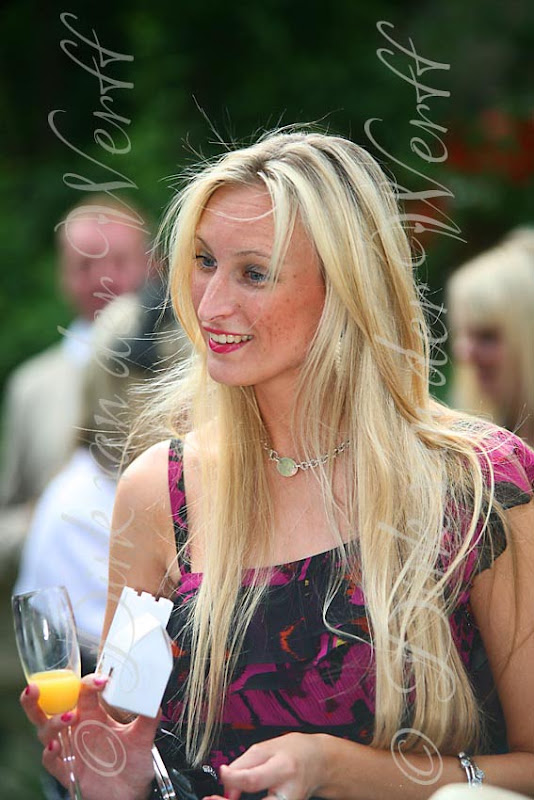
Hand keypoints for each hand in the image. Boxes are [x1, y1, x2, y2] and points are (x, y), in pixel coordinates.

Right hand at [21, 673, 158, 799]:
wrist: (131, 794)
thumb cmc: (133, 763)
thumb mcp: (143, 738)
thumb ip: (148, 717)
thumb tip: (155, 699)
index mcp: (94, 714)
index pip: (82, 691)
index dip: (88, 682)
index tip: (101, 680)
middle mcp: (78, 728)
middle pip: (50, 707)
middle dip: (39, 696)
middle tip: (36, 686)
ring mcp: (70, 749)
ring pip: (46, 731)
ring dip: (52, 722)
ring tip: (67, 717)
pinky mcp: (67, 770)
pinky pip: (50, 761)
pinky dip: (49, 752)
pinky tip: (56, 746)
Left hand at [215, 733, 326, 799]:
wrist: (318, 763)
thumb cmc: (292, 752)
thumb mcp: (266, 748)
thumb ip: (242, 764)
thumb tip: (224, 783)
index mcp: (284, 769)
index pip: (253, 779)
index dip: (232, 778)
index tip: (221, 773)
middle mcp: (287, 795)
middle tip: (211, 799)